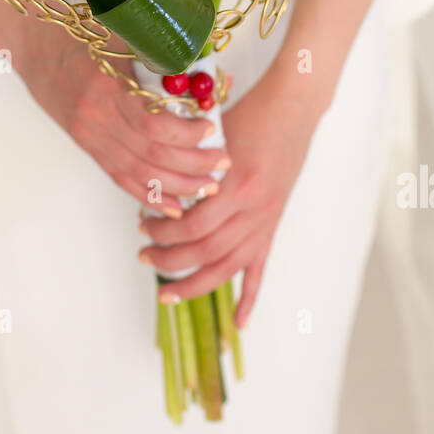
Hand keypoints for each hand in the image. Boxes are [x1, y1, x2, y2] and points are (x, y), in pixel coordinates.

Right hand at [10, 17, 230, 215]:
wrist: (32, 44)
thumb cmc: (80, 34)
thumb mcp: (121, 38)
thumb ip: (162, 59)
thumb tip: (209, 77)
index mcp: (106, 89)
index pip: (152, 124)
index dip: (186, 133)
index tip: (211, 127)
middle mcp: (96, 119)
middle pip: (151, 155)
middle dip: (192, 165)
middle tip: (223, 164)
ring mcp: (89, 136)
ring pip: (139, 174)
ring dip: (178, 186)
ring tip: (208, 188)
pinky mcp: (87, 146)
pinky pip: (120, 178)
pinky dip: (149, 195)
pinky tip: (174, 206)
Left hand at [138, 60, 324, 325]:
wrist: (292, 109)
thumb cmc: (249, 114)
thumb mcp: (213, 135)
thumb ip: (189, 166)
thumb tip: (157, 192)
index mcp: (236, 184)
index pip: (192, 224)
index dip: (163, 230)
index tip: (142, 223)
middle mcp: (254, 208)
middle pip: (206, 251)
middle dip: (169, 259)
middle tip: (144, 253)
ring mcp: (266, 220)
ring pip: (228, 268)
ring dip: (195, 284)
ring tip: (167, 291)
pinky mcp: (273, 226)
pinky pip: (260, 269)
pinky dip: (248, 299)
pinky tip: (237, 324)